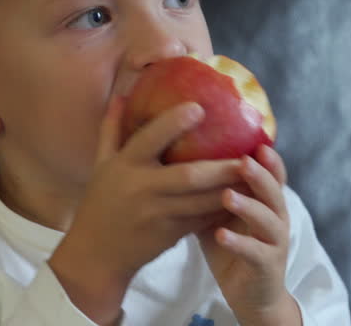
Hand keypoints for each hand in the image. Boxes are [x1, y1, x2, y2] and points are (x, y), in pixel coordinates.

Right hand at [49, 97, 242, 324]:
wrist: (96, 255)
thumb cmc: (100, 203)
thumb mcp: (101, 164)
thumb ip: (111, 129)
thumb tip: (122, 94)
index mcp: (124, 166)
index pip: (149, 139)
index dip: (173, 123)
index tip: (200, 108)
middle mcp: (141, 189)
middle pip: (188, 176)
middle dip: (220, 167)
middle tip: (247, 154)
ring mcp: (157, 214)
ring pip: (200, 202)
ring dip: (229, 190)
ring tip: (255, 176)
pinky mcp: (169, 235)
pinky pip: (201, 220)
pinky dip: (221, 210)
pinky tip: (243, 199)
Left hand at [197, 145, 301, 325]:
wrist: (249, 292)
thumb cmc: (231, 243)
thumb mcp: (219, 212)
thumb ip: (210, 188)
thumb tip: (177, 156)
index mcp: (266, 201)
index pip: (272, 173)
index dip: (267, 158)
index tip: (256, 141)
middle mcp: (276, 217)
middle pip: (274, 191)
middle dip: (260, 175)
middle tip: (242, 161)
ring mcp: (274, 242)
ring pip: (268, 220)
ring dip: (248, 206)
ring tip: (226, 196)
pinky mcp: (266, 266)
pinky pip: (255, 252)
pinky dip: (239, 243)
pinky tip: (221, 235)